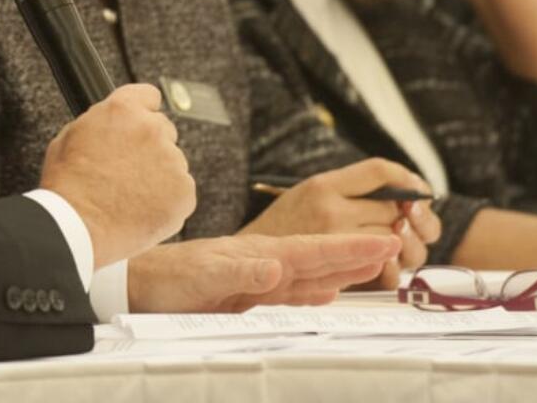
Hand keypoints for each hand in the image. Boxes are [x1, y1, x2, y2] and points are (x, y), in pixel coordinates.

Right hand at [40, 84, 195, 268]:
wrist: (79, 226)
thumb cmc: (68, 186)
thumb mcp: (71, 137)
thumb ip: (100, 122)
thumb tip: (112, 124)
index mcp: (123, 110)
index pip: (148, 95)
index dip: (142, 111)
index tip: (140, 123)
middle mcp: (152, 129)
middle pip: (163, 130)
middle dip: (150, 147)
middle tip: (128, 171)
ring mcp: (172, 160)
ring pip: (172, 163)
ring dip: (158, 176)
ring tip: (130, 197)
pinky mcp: (184, 190)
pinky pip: (181, 192)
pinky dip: (167, 202)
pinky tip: (142, 210)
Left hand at [127, 232, 402, 312]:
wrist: (138, 284)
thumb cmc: (165, 279)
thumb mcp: (200, 276)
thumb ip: (239, 272)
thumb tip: (278, 267)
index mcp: (258, 255)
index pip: (314, 250)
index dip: (351, 248)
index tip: (387, 239)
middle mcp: (263, 264)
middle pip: (320, 258)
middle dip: (358, 252)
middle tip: (398, 242)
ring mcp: (257, 279)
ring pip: (310, 275)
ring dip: (343, 270)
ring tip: (375, 263)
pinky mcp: (247, 298)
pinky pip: (290, 294)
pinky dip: (313, 293)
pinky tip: (327, 293)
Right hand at [240, 158, 440, 287]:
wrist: (244, 259)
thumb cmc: (283, 224)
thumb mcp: (309, 191)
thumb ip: (350, 190)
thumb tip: (404, 194)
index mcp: (323, 185)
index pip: (380, 170)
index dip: (406, 178)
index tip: (417, 188)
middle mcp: (330, 209)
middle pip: (394, 207)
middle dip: (405, 217)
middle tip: (405, 221)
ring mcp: (333, 241)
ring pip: (391, 238)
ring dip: (398, 244)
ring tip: (389, 245)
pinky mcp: (337, 270)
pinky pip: (380, 268)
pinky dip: (384, 266)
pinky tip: (375, 263)